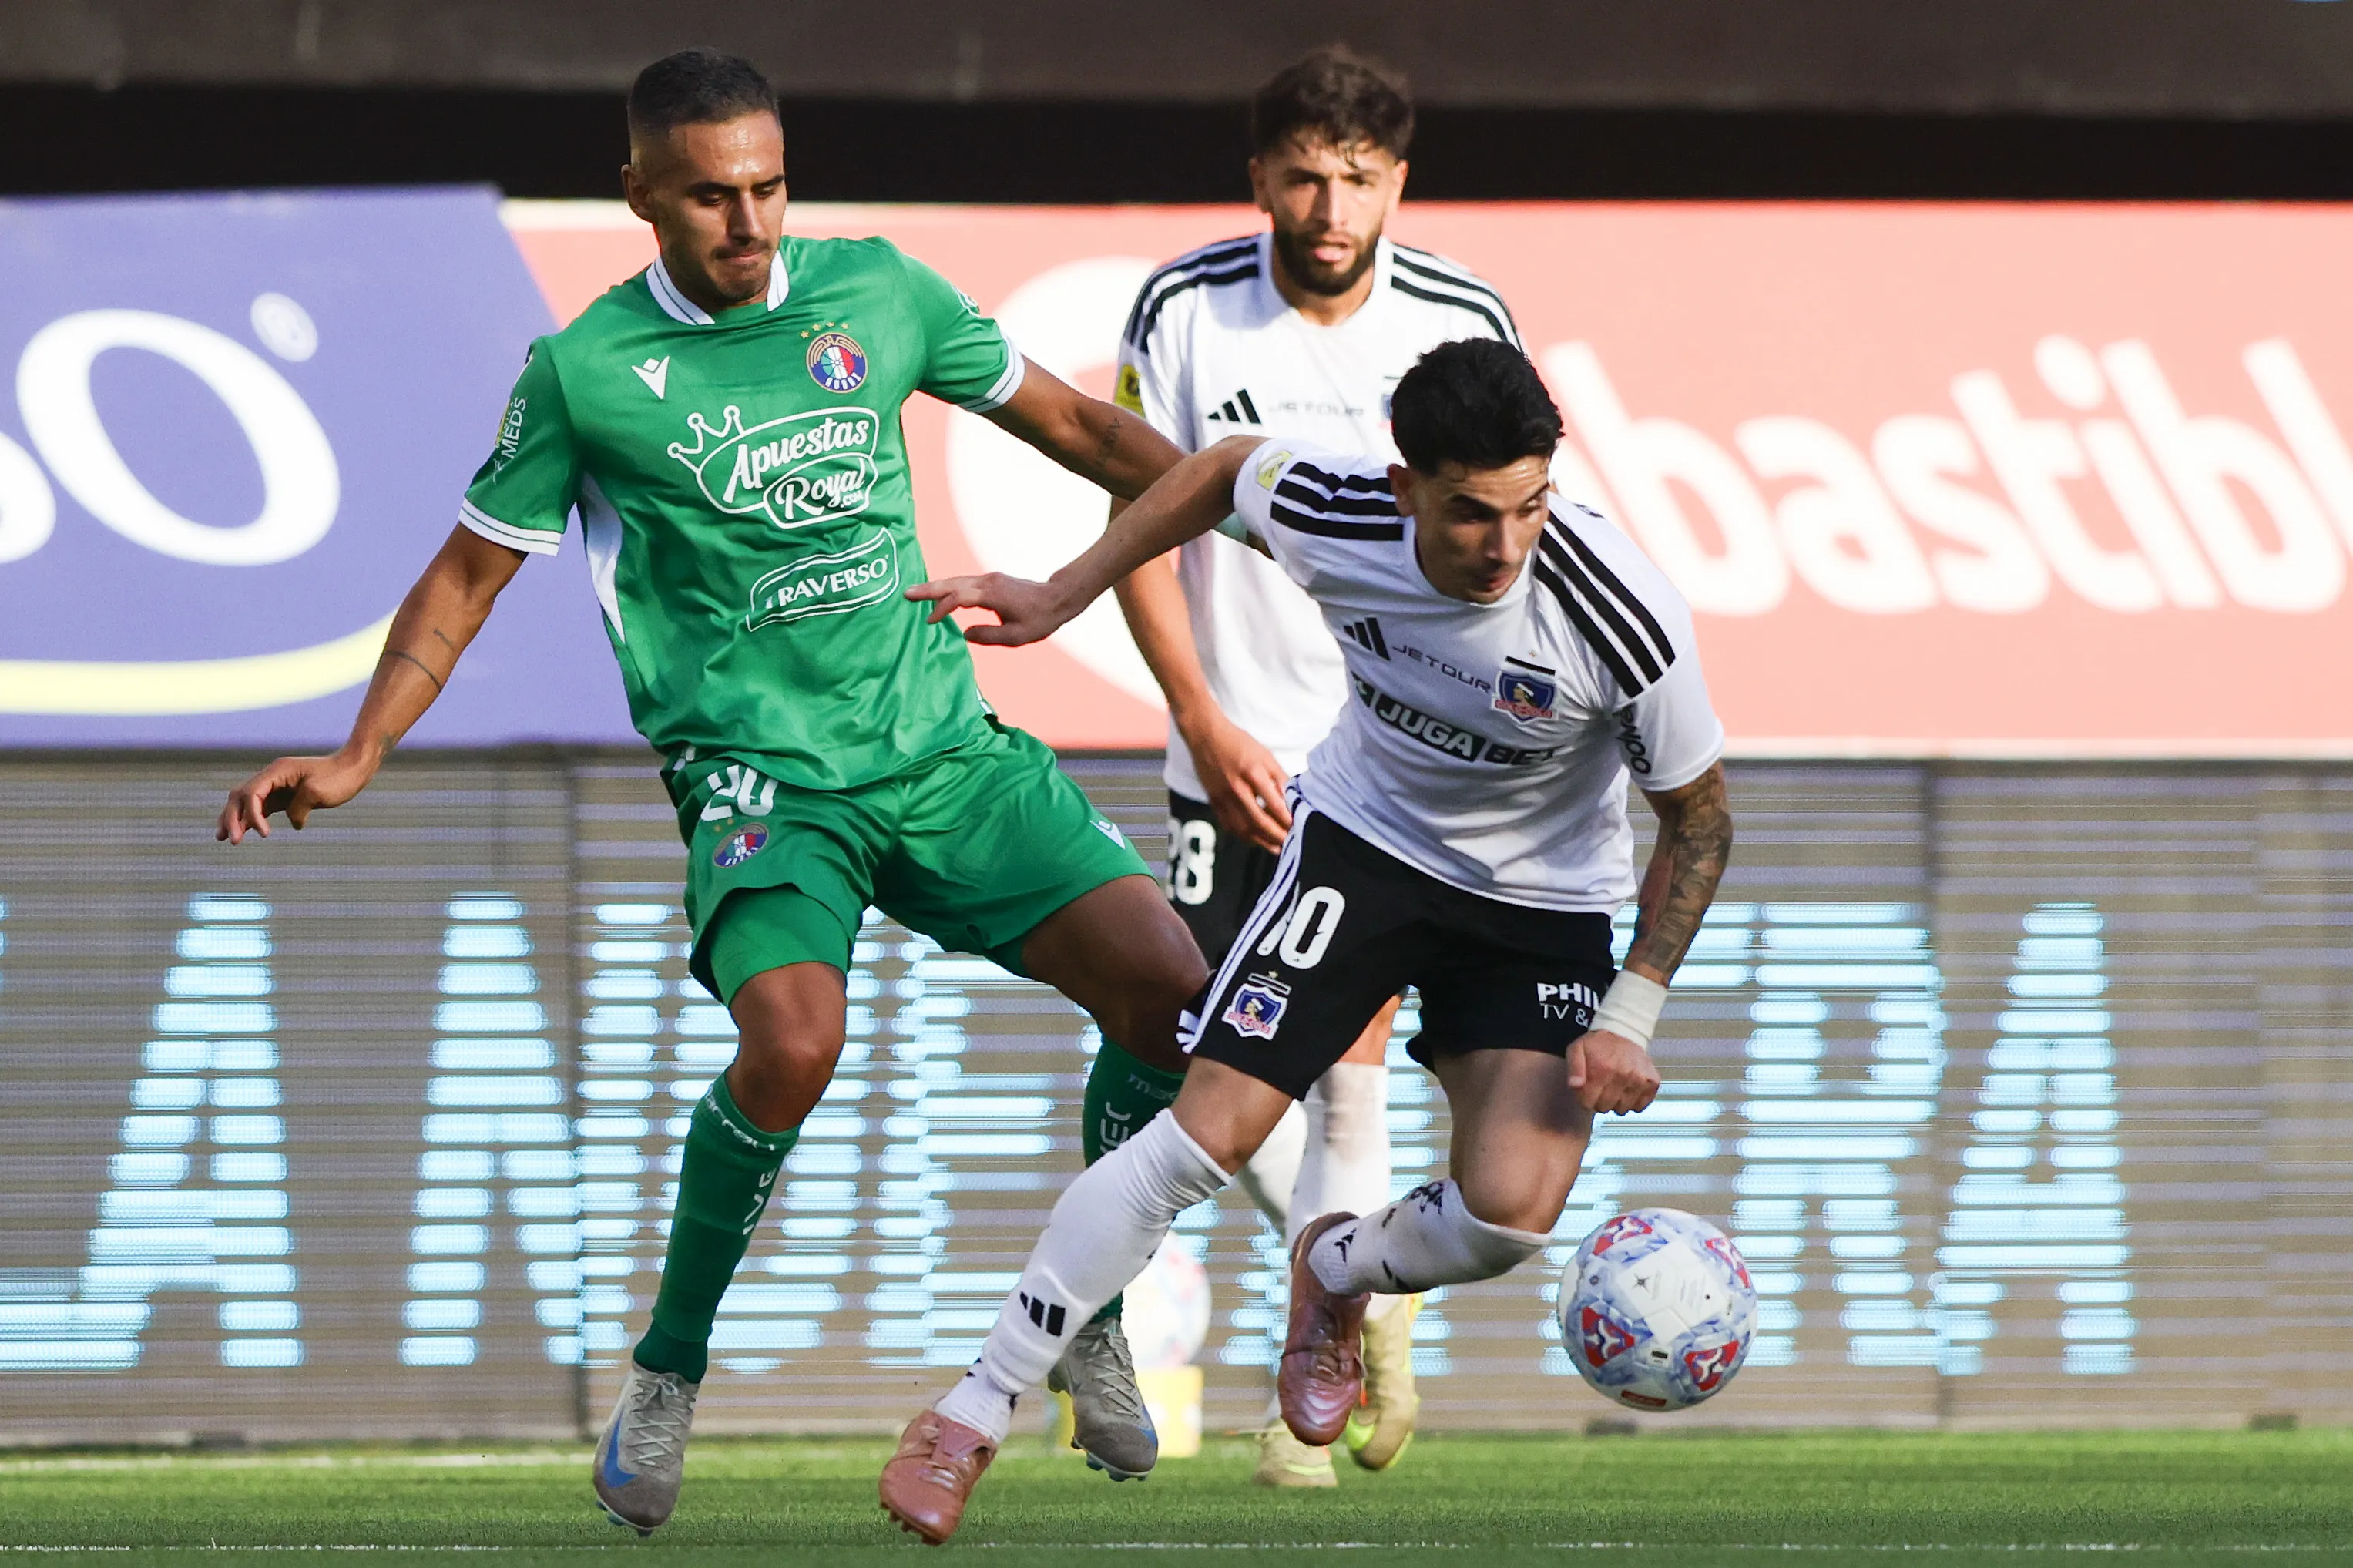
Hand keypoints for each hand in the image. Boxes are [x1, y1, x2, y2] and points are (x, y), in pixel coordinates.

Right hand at [217, 750, 375, 843]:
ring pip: (247, 802)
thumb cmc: (340, 777)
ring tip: (224, 839)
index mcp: (278, 771)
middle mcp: (273, 776)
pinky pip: (261, 807)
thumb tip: (293, 823)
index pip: (252, 792)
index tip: (264, 834)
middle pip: (241, 795)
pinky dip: (251, 819)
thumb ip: (298, 809)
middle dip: (232, 817)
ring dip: (235, 819)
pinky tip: (244, 832)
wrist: (355, 767)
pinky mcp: (285, 795)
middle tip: (232, 840)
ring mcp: (277, 785)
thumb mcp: (318, 793)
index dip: (252, 814)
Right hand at [905, 573, 1078, 646]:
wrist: (1057, 598)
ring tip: (914, 593)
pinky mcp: (990, 581)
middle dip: (928, 589)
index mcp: (991, 595)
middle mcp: (987, 582)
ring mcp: (989, 579)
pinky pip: (963, 582)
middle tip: (905, 593)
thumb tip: (964, 635)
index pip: (959, 598)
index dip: (941, 608)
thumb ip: (987, 636)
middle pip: (951, 583)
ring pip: (956, 580)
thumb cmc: (1039, 620)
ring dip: (935, 586)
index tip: (929, 621)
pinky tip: (937, 593)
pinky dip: (947, 587)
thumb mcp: (1015, 636)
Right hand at [1176, 707, 1291, 853]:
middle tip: (1290, 842)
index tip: (1298, 827)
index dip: (1287, 819)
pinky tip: (1255, 839)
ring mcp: (1223, 797)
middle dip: (1277, 835)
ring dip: (1261, 841)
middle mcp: (1237, 788)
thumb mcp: (1265, 755)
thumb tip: (1292, 798)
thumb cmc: (1239, 744)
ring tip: (1276, 847)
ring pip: (1243, 828)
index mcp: (1253, 773)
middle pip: (1259, 821)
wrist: (1206, 737)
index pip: (1274, 804)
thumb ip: (1279, 777)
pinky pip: (1229, 825)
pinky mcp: (1214, 802)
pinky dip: (1243, 836)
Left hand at [1568, 1029, 1660, 1115]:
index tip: (1587, 1091)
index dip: (1584, 1099)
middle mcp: (1622, 1075)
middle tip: (1601, 1088)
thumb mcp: (1577, 1049)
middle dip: (1599, 1101)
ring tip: (1614, 1088)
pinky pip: (1640, 1107)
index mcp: (1602, 1069)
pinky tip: (1627, 1091)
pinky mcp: (1651, 1082)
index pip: (1588, 1103)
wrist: (1625, 1032)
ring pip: (1622, 1110)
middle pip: (1604, 1108)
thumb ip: (1573, 1069)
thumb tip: (1574, 1085)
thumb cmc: (1599, 1044)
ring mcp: (1639, 1080)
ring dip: (1616, 1103)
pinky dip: (1633, 1102)